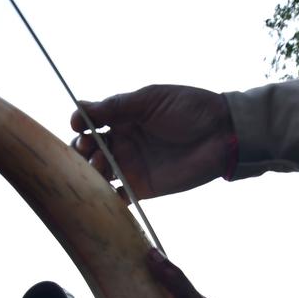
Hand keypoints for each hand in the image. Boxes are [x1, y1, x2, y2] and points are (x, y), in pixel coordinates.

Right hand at [70, 84, 234, 199]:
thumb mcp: (149, 100)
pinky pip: (118, 196)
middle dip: (82, 150)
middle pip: (90, 150)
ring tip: (100, 167)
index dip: (80, 124)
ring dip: (92, 171)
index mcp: (123, 118)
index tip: (78, 125)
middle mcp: (123, 143)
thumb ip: (116, 106)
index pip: (91, 123)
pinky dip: (107, 197)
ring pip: (100, 173)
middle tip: (87, 150)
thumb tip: (80, 107)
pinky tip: (101, 193)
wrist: (220, 134)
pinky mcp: (142, 188)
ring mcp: (131, 166)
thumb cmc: (188, 109)